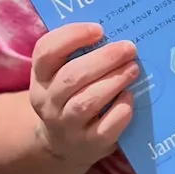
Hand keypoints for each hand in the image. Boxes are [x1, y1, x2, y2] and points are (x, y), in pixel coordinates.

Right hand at [28, 22, 139, 169]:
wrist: (64, 143)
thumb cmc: (72, 96)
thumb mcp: (63, 74)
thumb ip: (81, 53)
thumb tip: (118, 30)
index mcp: (41, 77)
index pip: (45, 51)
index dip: (71, 36)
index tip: (99, 29)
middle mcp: (48, 102)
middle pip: (71, 77)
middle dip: (103, 59)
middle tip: (128, 48)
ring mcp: (66, 126)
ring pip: (86, 102)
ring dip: (113, 82)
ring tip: (133, 69)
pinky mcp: (89, 144)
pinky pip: (105, 128)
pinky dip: (120, 111)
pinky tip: (129, 97)